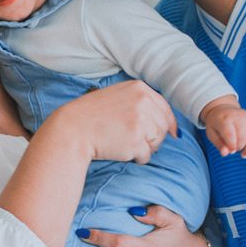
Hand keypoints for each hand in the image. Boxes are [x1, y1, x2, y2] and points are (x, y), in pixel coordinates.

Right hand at [46, 80, 176, 164]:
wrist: (73, 129)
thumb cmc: (93, 115)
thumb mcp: (118, 96)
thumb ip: (142, 102)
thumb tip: (171, 124)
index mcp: (139, 88)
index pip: (165, 108)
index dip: (169, 122)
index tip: (172, 133)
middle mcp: (142, 102)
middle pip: (163, 126)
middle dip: (155, 137)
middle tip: (138, 140)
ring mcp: (140, 121)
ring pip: (157, 141)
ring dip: (146, 147)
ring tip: (127, 144)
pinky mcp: (135, 141)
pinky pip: (147, 155)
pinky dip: (138, 158)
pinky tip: (124, 151)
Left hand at [202, 101, 245, 156]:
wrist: (223, 109)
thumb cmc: (216, 124)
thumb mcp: (212, 133)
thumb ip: (219, 144)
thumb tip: (225, 154)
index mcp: (224, 119)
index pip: (230, 135)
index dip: (232, 146)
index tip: (230, 151)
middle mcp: (238, 117)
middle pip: (243, 137)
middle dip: (240, 148)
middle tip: (236, 151)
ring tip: (244, 153)